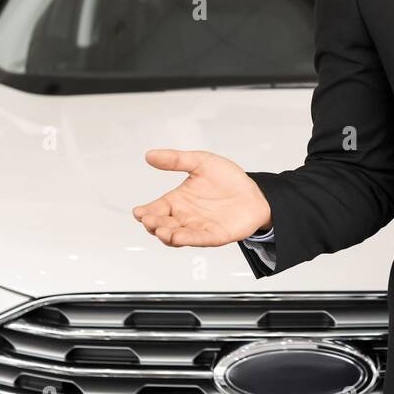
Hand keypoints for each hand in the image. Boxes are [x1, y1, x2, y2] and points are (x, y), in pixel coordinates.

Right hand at [132, 149, 271, 246]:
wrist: (255, 192)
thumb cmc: (227, 179)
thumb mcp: (201, 162)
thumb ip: (176, 159)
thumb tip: (150, 155)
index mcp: (177, 200)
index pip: (155, 208)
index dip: (145, 212)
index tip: (139, 212)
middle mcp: (184, 216)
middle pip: (161, 224)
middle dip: (153, 224)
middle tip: (149, 220)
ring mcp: (198, 227)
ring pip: (176, 236)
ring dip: (167, 235)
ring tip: (162, 230)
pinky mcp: (214, 235)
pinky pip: (198, 239)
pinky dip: (187, 239)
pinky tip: (178, 237)